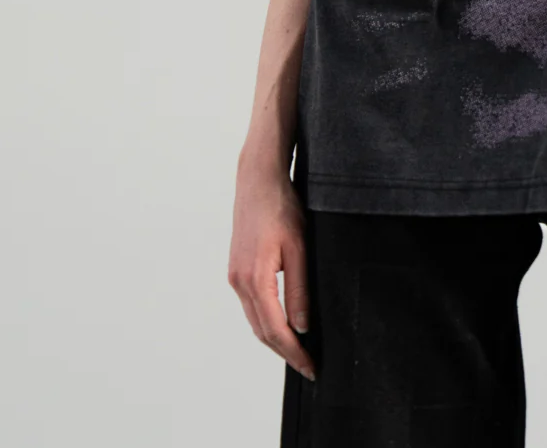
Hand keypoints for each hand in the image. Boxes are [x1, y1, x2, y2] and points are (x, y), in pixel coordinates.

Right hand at [227, 155, 315, 381]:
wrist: (258, 179)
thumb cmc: (282, 207)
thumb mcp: (299, 247)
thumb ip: (299, 288)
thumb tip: (301, 326)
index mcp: (255, 279)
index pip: (275, 330)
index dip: (294, 353)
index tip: (311, 368)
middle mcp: (239, 282)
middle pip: (262, 331)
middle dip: (285, 351)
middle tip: (308, 365)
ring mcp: (235, 276)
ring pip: (255, 320)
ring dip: (275, 338)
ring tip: (299, 349)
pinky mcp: (237, 268)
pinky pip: (252, 305)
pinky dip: (266, 320)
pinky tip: (282, 321)